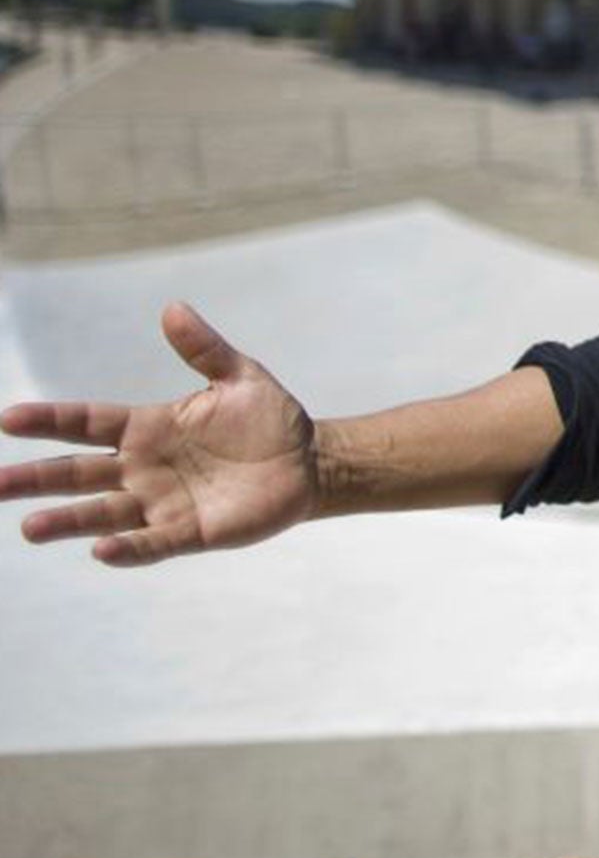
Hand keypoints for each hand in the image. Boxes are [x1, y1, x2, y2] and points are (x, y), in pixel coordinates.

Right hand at [0, 302, 317, 565]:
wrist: (309, 462)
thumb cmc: (269, 419)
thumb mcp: (240, 376)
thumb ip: (204, 348)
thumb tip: (172, 307)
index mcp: (148, 428)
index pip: (88, 423)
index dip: (49, 421)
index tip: (7, 419)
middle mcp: (144, 468)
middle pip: (79, 474)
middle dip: (36, 479)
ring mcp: (164, 503)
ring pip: (104, 514)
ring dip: (68, 521)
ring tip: (29, 528)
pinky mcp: (191, 532)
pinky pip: (153, 544)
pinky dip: (128, 548)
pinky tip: (101, 550)